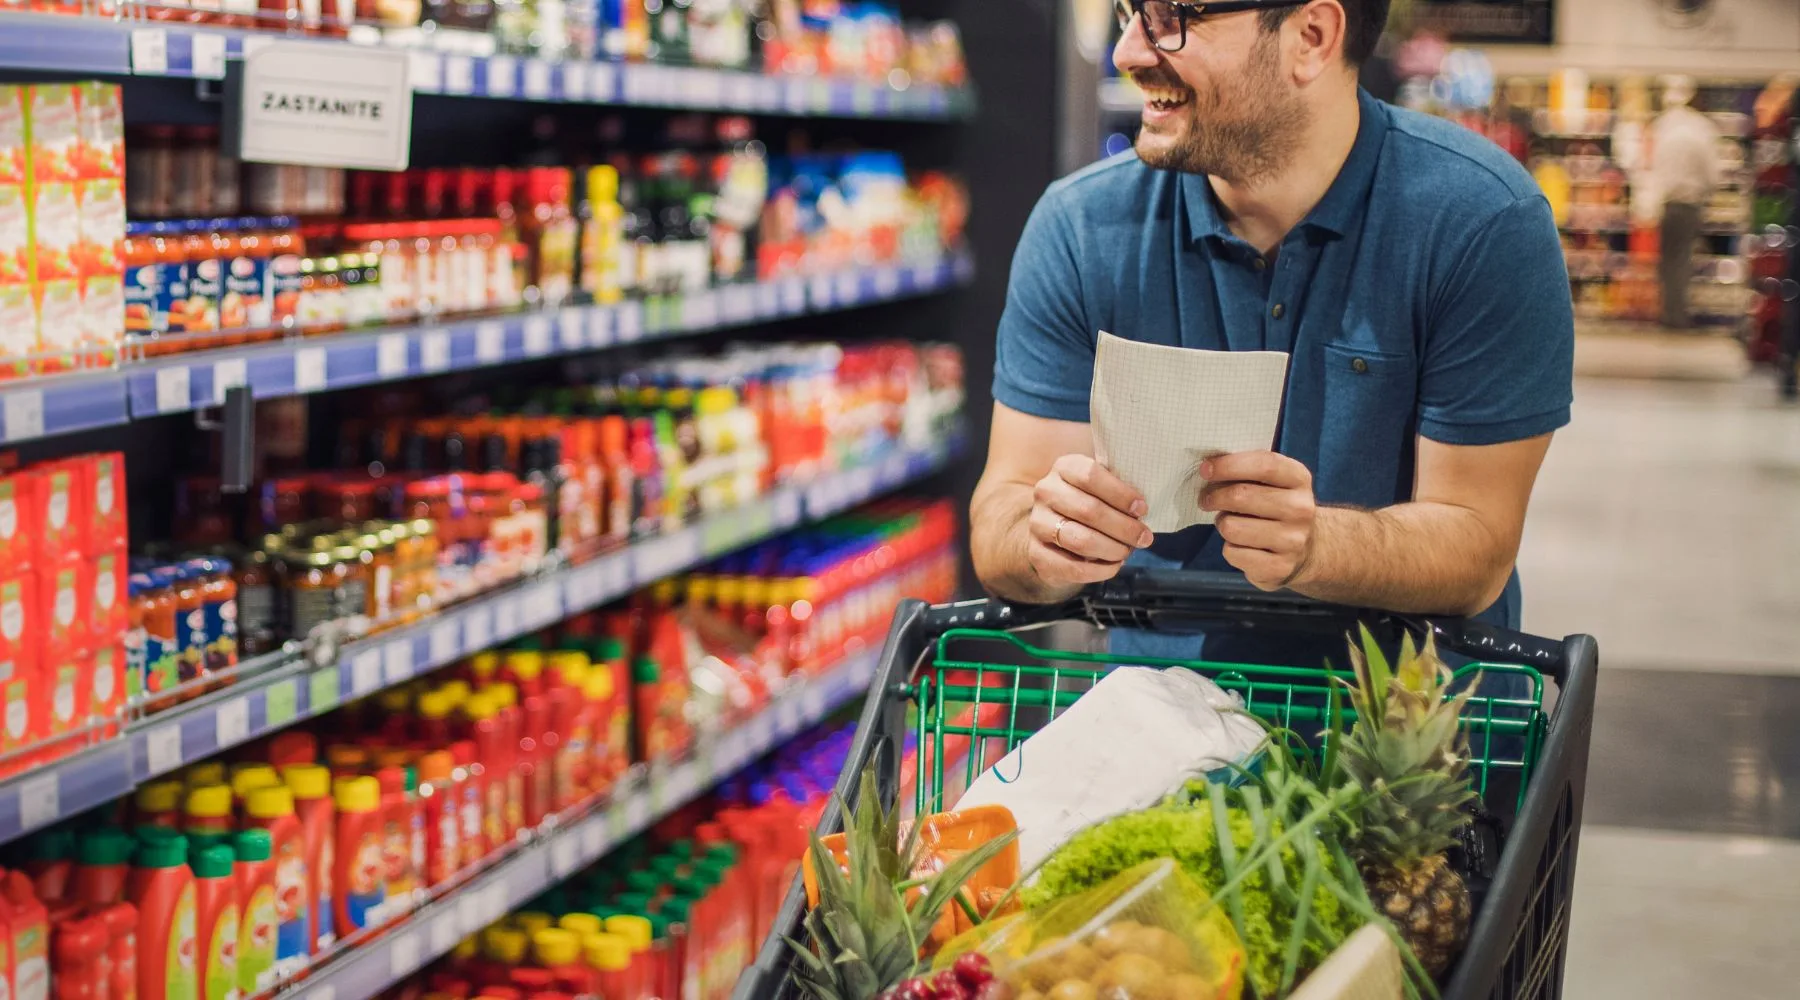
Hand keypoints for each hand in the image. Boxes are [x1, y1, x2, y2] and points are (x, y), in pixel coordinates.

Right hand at [1026, 455, 1154, 590]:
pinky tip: (1114, 566)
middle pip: (1088, 510)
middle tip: (1144, 538)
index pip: (1090, 475)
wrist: (1054, 529)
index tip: (1142, 509)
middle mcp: (1046, 492)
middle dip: (1124, 527)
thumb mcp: (1101, 487)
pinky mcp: (1036, 553)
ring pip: (1080, 540)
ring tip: (1127, 551)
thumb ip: (1118, 490)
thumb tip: (1141, 511)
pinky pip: (1072, 567)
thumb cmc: (1089, 503)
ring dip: (1112, 549)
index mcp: (1064, 468)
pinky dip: (1099, 570)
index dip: (1120, 494)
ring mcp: (1037, 523)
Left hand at [1200, 451, 1317, 591]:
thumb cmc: (1276, 507)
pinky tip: (1242, 546)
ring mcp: (1292, 540)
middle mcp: (1300, 509)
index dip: (1229, 465)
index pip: (1264, 465)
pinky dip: (1229, 549)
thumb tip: (1207, 468)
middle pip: (1241, 496)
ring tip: (1230, 523)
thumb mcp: (1273, 482)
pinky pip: (1233, 553)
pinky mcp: (1279, 567)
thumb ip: (1247, 470)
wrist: (1306, 550)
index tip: (1205, 469)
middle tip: (1206, 499)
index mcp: (1299, 479)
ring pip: (1231, 527)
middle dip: (1214, 496)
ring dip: (1222, 524)